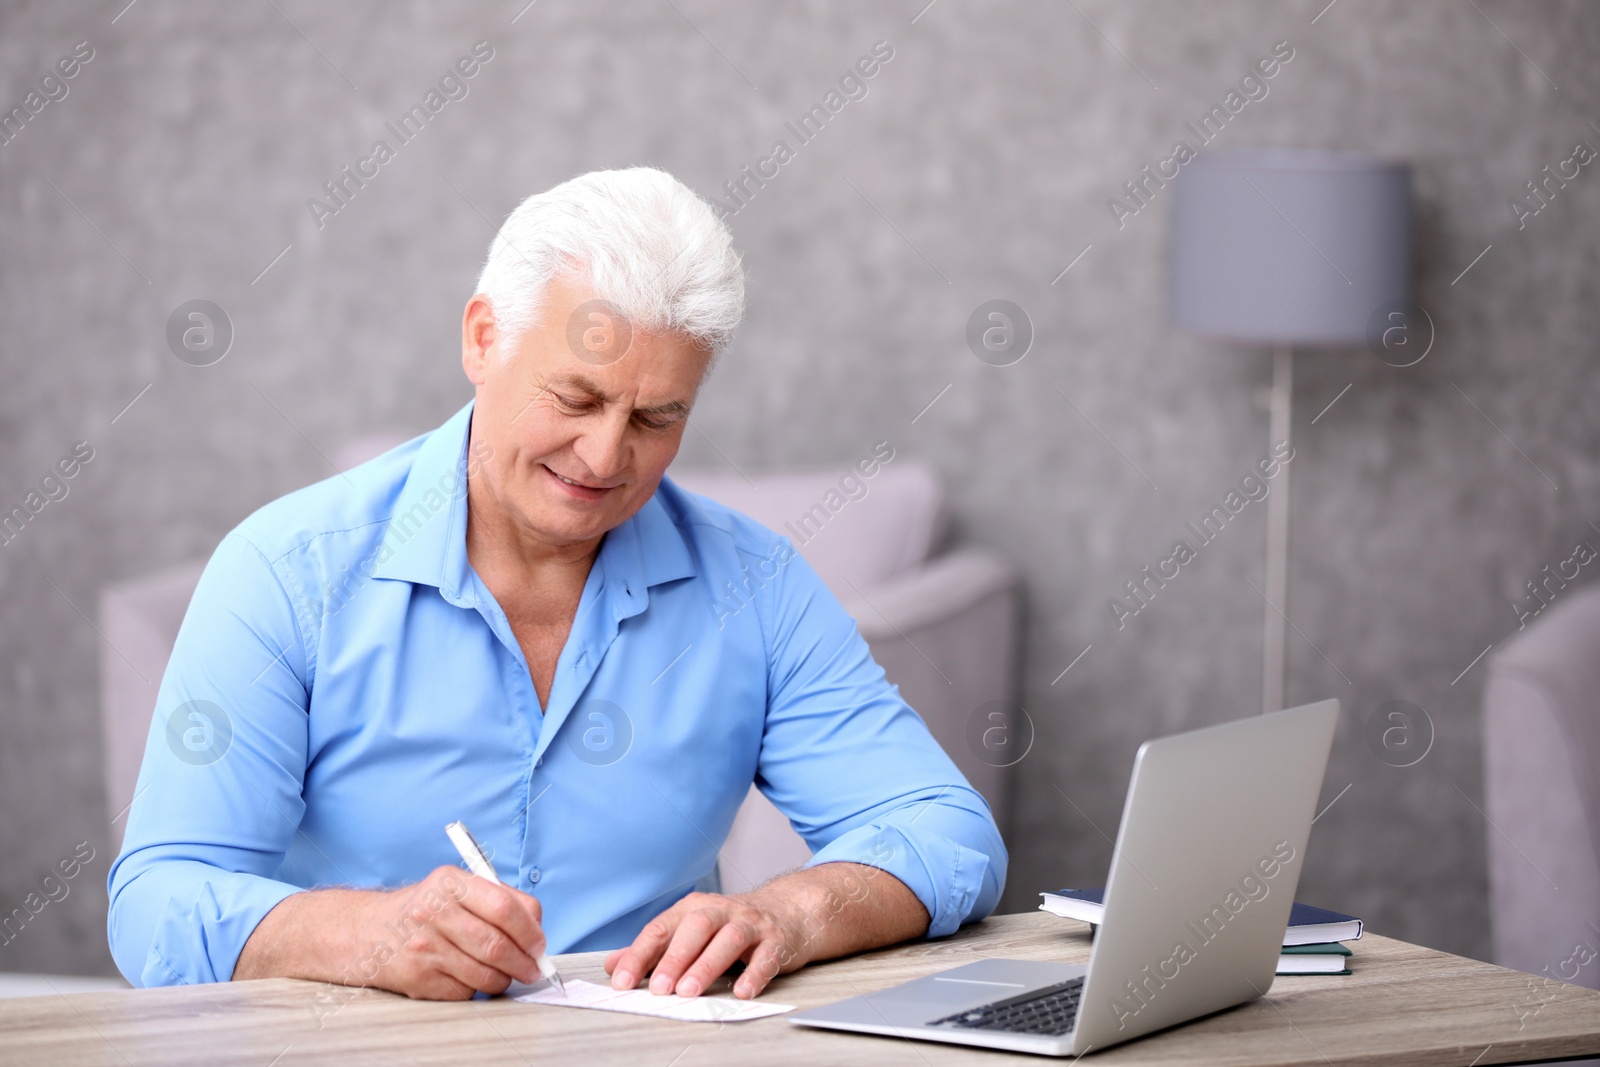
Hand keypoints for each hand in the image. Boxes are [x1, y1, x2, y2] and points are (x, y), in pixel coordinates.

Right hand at [236, 866, 550, 999]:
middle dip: (524, 963)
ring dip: (503, 979)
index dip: (531, 931)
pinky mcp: (417, 978)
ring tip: (503, 973)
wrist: (364, 932)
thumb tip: (537, 931)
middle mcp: (434, 912)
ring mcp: (424, 947)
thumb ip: (497, 901)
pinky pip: (464, 991)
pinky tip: (467, 976)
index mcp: (450, 882)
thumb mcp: (454, 889)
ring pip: (484, 973)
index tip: (540, 945)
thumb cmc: (422, 910)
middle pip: (497, 945)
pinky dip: (475, 989)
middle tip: (533, 970)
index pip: (506, 906)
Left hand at [602, 889, 805, 999]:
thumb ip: (654, 949)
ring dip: (707, 965)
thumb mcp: (689, 931)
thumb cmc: (730, 925)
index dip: (640, 955)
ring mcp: (751, 923)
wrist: (786, 911)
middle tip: (659, 988)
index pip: (661, 928)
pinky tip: (742, 991)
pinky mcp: (776, 939)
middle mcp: (721, 911)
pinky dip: (754, 974)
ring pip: (728, 939)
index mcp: (694, 908)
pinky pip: (766, 955)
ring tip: (689, 991)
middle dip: (675, 958)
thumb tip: (613, 964)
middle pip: (696, 928)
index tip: (622, 981)